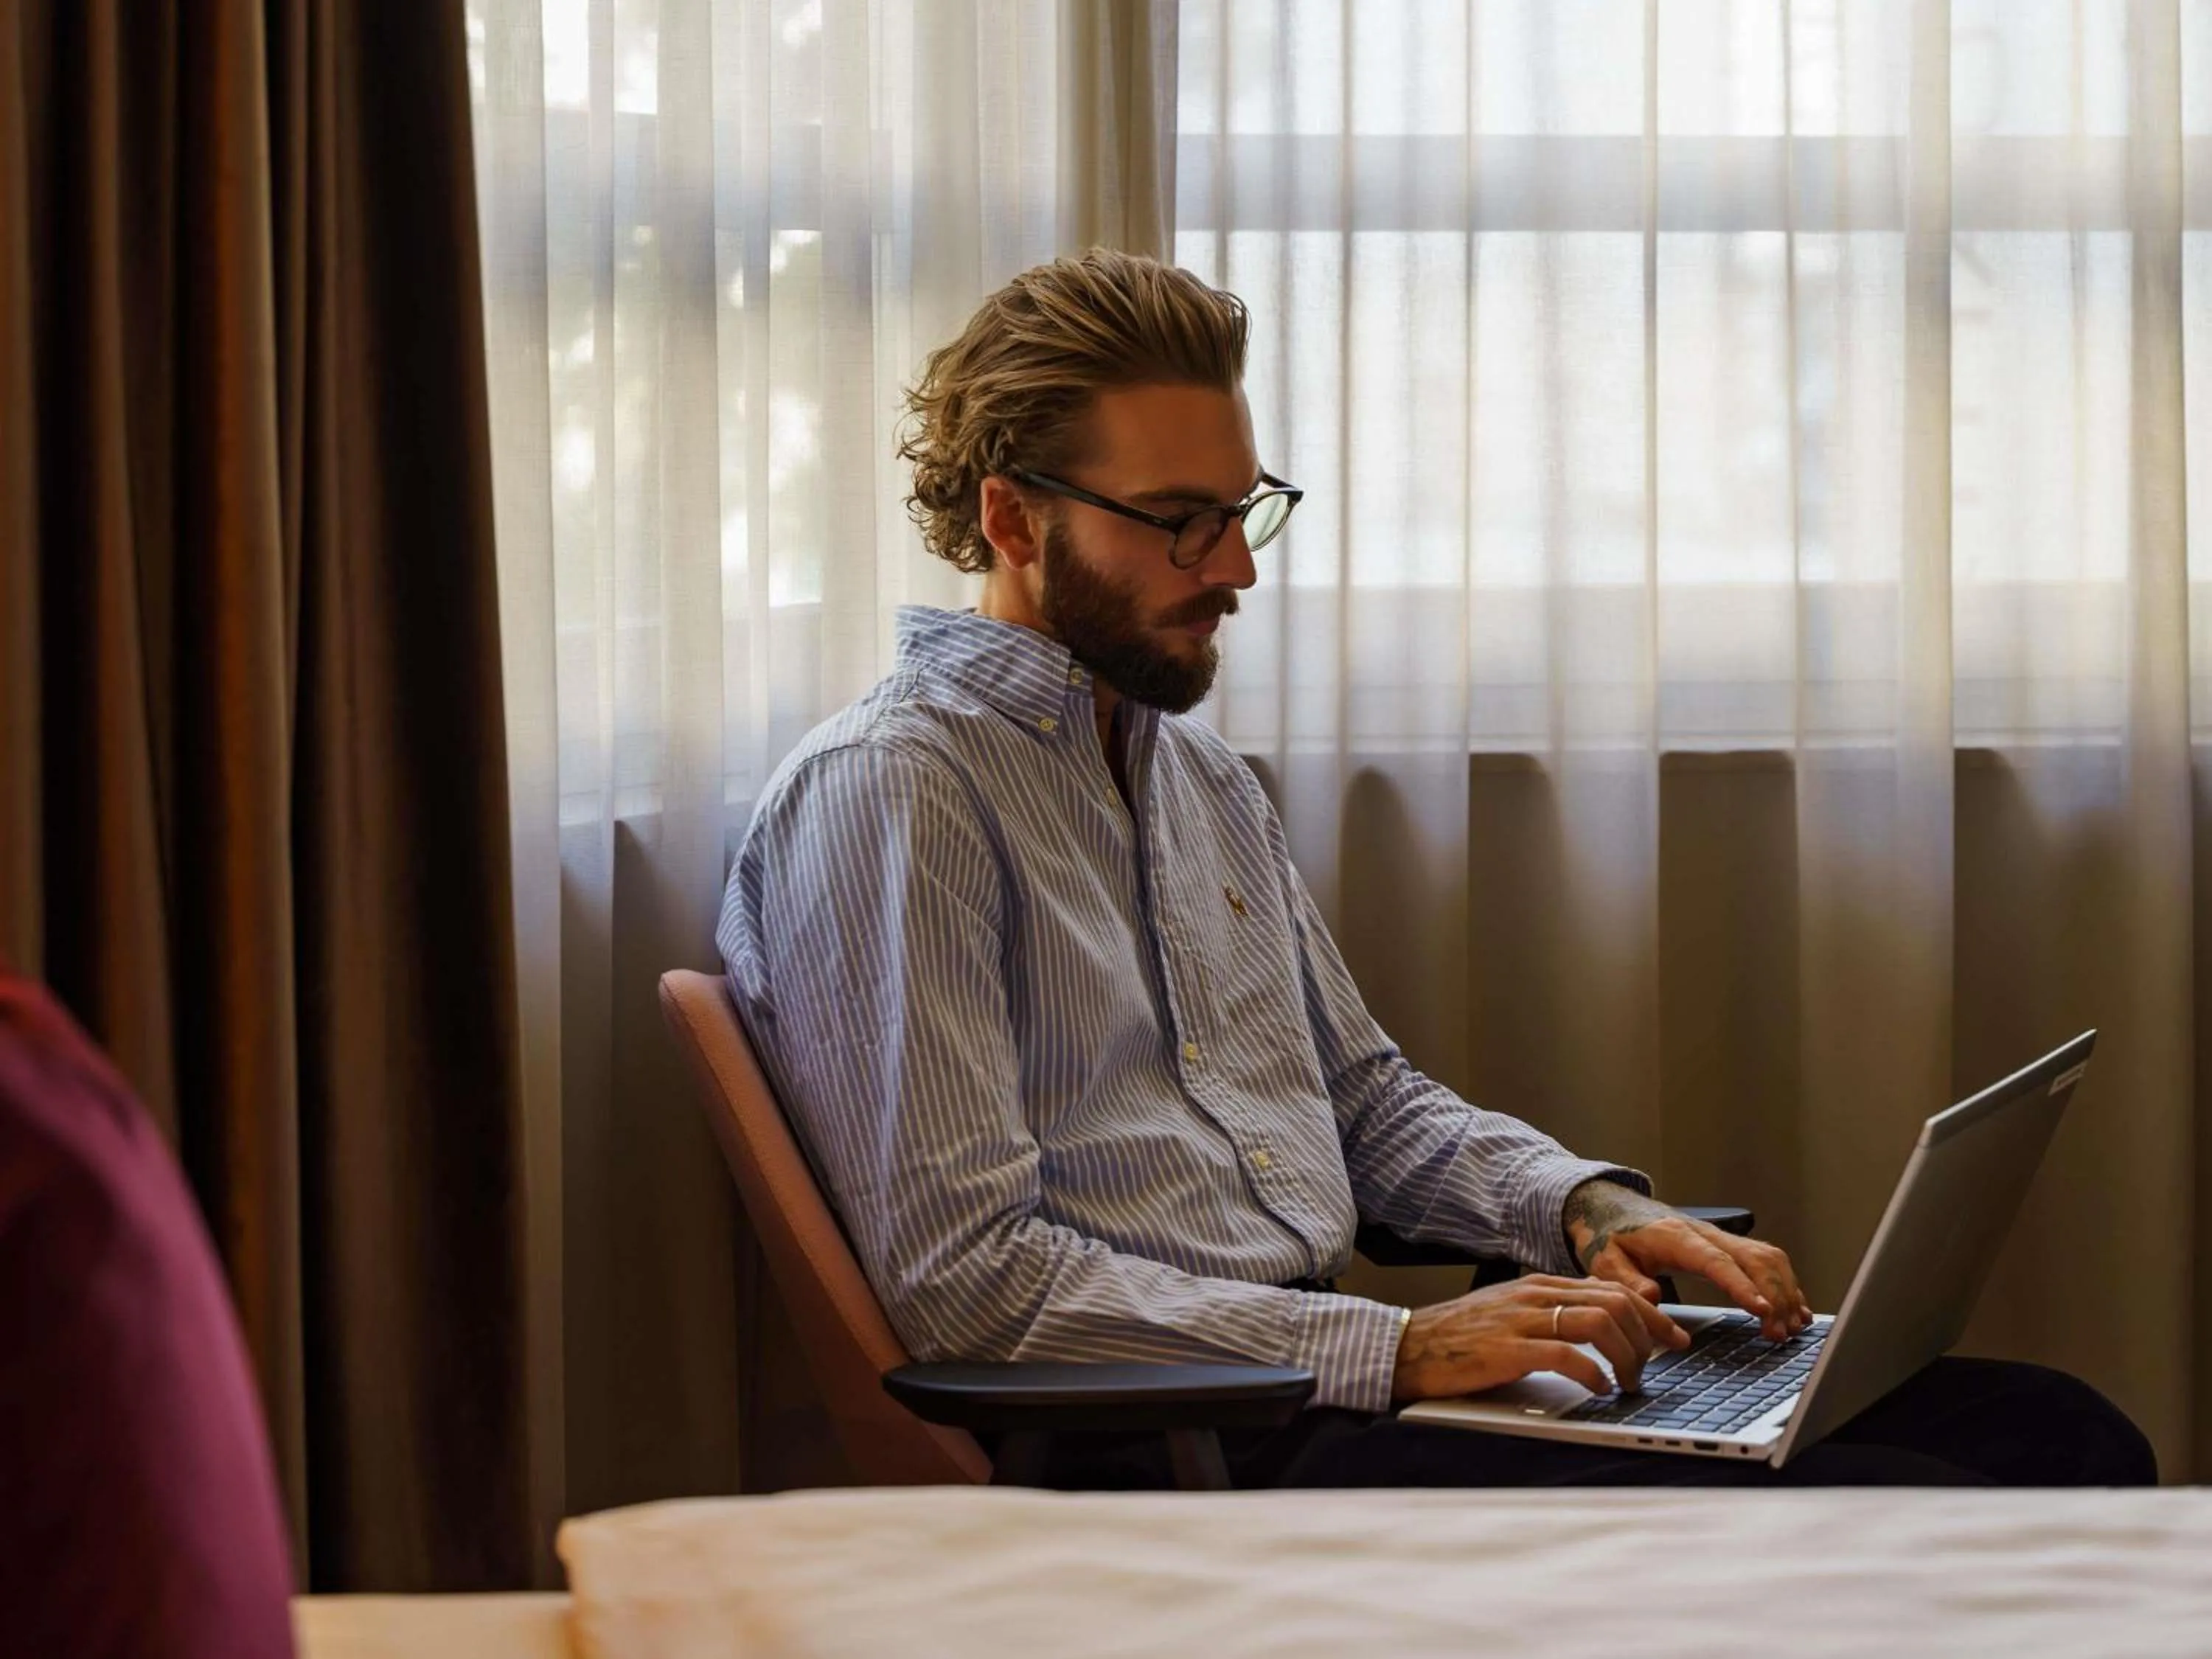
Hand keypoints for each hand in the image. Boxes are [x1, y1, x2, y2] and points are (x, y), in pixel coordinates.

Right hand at [1389, 1275, 1688, 1405]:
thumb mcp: (1512, 1315)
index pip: (1612, 1289)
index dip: (1650, 1315)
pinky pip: (1567, 1355)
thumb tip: (1604, 1325)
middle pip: (1615, 1302)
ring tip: (1629, 1382)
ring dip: (1626, 1356)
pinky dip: (1593, 1373)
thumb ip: (1554, 1314)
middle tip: (1659, 1364)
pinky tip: (1599, 1389)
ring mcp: (1521, 1320)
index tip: (1671, 1339)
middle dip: (1648, 1335)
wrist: (1406, 1346)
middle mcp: (1535, 1295)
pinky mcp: (1508, 1349)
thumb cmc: (1459, 1338)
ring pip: (1599, 1323)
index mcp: (1539, 1285)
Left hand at [1562, 1179, 1812, 1342]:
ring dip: (1785, 1291)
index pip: (1716, 1261)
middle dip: (1774, 1296)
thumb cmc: (1610, 1237)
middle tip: (1778, 1333)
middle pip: (1753, 1259)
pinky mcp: (1728, 1246)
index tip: (1761, 1310)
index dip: (1741, 1286)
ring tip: (1792, 1327)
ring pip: (1767, 1257)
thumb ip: (1626, 1279)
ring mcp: (1720, 1237)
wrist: (1611, 1209)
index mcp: (1675, 1238)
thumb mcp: (1605, 1260)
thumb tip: (1653, 1298)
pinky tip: (1795, 1309)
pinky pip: (1766, 1260)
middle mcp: (1705, 1234)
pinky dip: (1785, 1283)